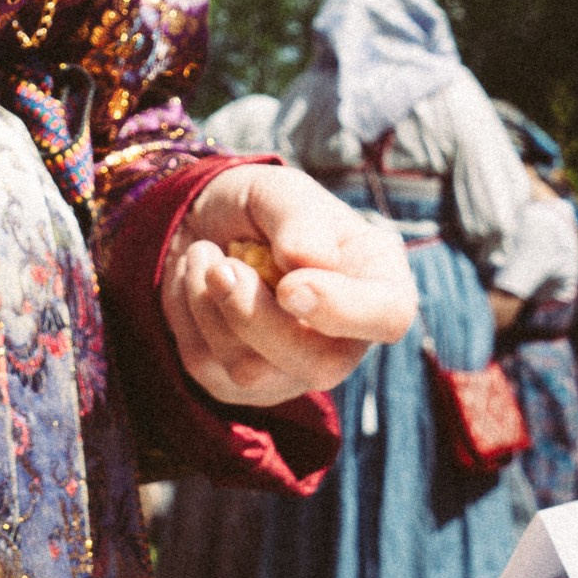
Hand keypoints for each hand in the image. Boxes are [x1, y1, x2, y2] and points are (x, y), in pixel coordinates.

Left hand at [159, 166, 415, 409]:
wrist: (202, 224)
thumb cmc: (259, 208)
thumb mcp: (281, 192)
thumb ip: (300, 220)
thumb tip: (306, 263)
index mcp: (376, 282)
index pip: (389, 316)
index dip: (341, 308)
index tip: (289, 286)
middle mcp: (344, 339)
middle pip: (320, 365)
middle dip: (255, 316)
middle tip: (221, 266)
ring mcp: (293, 370)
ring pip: (252, 371)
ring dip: (211, 304)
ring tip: (206, 256)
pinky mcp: (241, 386)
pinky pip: (207, 366)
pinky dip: (188, 314)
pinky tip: (197, 283)